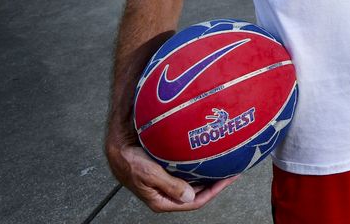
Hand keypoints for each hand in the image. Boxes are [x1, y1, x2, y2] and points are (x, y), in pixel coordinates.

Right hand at [106, 139, 236, 211]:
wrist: (117, 149)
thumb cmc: (130, 162)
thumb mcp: (150, 174)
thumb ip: (170, 186)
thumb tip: (190, 196)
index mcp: (163, 201)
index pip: (195, 202)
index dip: (214, 191)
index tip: (229, 179)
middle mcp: (167, 194)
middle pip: (197, 193)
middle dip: (215, 183)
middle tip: (232, 170)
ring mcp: (168, 183)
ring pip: (194, 183)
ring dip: (208, 176)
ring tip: (224, 165)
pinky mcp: (167, 172)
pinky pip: (188, 173)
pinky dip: (199, 168)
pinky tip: (208, 159)